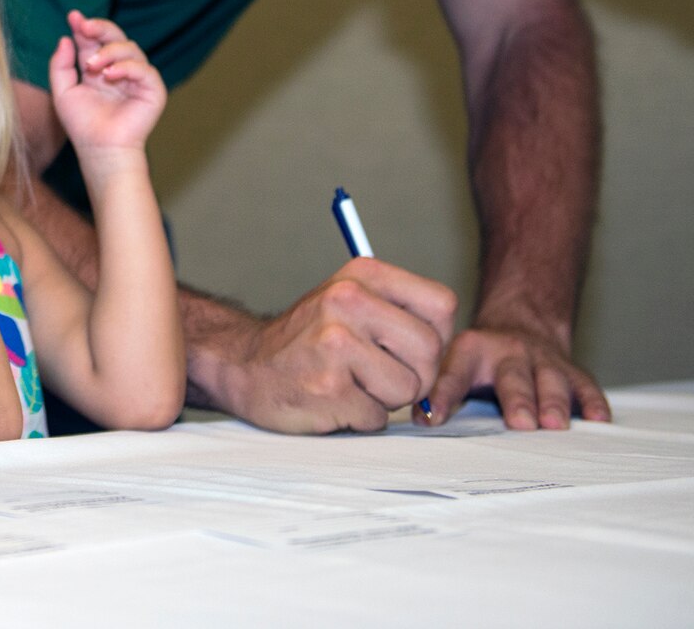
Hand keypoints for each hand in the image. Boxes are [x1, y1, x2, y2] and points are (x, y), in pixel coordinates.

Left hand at [47, 12, 164, 154]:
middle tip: (85, 26)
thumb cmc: (82, 124)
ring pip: (130, 48)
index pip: (93, 40)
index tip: (73, 16)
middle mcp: (119, 69)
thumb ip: (61, 65)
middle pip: (115, 36)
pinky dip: (126, 67)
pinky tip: (109, 75)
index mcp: (98, 67)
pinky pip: (144, 69)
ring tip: (92, 65)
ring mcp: (137, 78)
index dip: (85, 26)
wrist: (100, 149)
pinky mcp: (153, 89)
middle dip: (100, 27)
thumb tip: (65, 38)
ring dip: (109, 52)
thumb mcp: (63, 91)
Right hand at [204, 258, 457, 432]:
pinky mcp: (328, 387)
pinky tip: (331, 399)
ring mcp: (335, 344)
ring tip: (350, 384)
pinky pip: (378, 417)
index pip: (442, 305)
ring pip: (408, 390)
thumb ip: (400, 312)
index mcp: (361, 275)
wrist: (243, 366)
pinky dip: (360, 417)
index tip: (406, 347)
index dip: (436, 336)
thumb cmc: (309, 340)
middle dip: (413, 375)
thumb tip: (449, 350)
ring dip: (385, 399)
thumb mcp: (349, 301)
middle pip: (429, 352)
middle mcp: (347, 301)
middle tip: (376, 374)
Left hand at [426, 319, 609, 430]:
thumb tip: (419, 421)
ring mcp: (543, 360)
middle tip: (520, 424)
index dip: (442, 395)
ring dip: (554, 403)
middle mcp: (508, 353)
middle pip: (512, 377)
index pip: (453, 374)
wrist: (521, 322)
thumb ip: (439, 392)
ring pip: (551, 381)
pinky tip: (598, 420)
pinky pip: (585, 385)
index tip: (431, 419)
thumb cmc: (481, 360)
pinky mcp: (572, 371)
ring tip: (555, 425)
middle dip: (517, 401)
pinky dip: (592, 402)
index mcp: (470, 351)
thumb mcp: (454, 365)